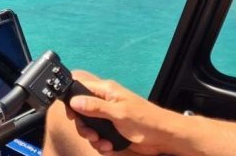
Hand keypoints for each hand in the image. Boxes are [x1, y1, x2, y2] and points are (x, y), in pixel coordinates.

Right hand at [66, 71, 184, 154]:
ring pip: (89, 127)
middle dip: (84, 126)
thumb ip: (95, 107)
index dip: (72, 100)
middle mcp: (105, 102)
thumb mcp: (118, 113)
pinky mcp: (112, 129)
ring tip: (104, 144)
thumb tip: (74, 100)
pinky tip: (109, 147)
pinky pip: (99, 136)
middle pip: (81, 111)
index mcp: (106, 91)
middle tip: (91, 135)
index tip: (72, 115)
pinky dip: (101, 144)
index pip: (80, 87)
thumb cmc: (145, 120)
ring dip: (94, 138)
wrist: (163, 136)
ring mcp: (108, 116)